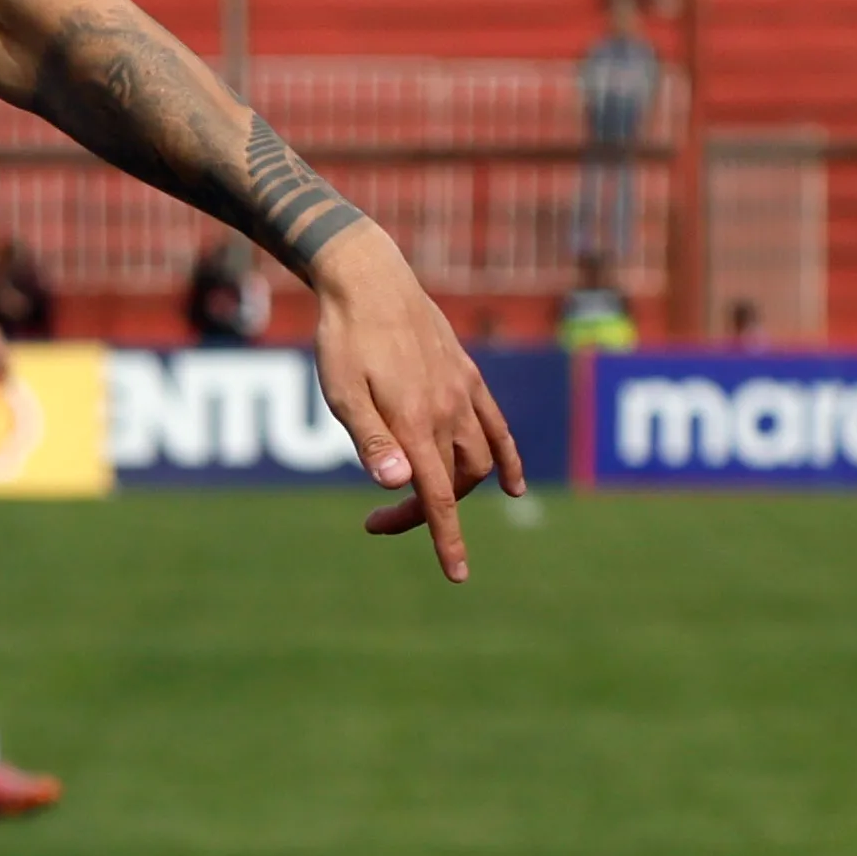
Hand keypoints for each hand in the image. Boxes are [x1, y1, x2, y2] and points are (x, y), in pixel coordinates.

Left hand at [307, 223, 523, 578]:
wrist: (369, 280)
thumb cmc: (344, 339)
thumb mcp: (342, 393)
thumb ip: (371, 441)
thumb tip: (397, 486)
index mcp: (414, 422)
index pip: (438, 495)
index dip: (446, 538)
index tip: (457, 575)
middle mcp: (447, 411)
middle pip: (453, 483)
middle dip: (423, 514)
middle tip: (377, 523)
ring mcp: (463, 393)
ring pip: (479, 459)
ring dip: (458, 489)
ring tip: (420, 500)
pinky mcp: (468, 376)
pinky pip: (498, 426)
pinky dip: (508, 459)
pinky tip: (514, 486)